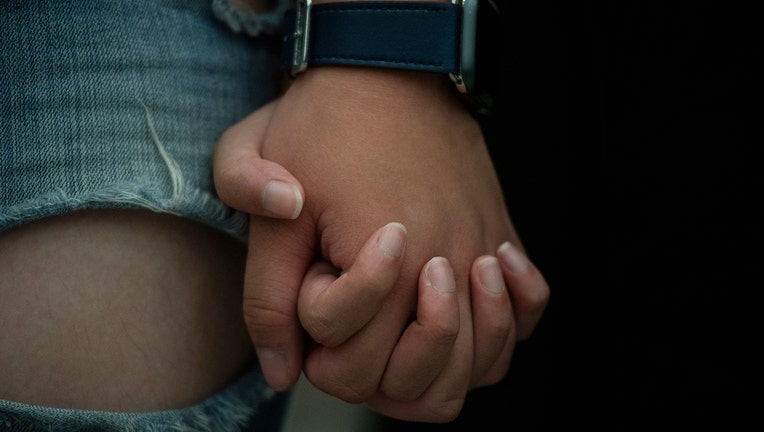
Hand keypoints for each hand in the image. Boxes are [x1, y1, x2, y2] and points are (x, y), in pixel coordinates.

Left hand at [213, 66, 549, 421]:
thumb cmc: (320, 127)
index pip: (351, 367)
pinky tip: (472, 297)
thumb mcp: (267, 199)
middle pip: (417, 382)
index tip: (317, 286)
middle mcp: (444, 266)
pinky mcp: (500, 235)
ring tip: (406, 316)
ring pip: (480, 365)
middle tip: (348, 318)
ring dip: (438, 361)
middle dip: (368, 365)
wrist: (389, 67)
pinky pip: (527, 315)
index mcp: (381, 264)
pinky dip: (505, 328)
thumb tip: (278, 368)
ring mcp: (481, 253)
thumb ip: (266, 292)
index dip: (317, 345)